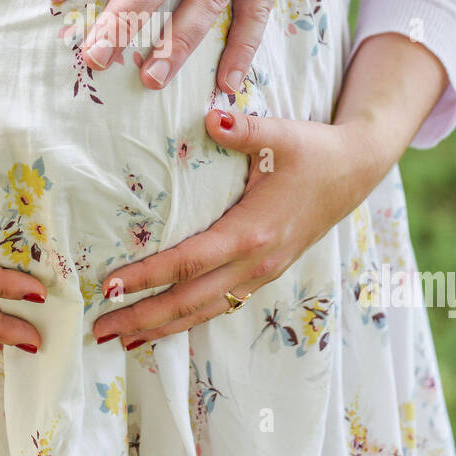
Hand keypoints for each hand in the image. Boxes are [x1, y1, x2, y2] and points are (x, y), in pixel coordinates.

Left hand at [90, 109, 389, 347]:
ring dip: (163, 327)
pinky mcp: (266, 272)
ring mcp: (262, 272)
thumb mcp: (281, 134)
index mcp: (251, 232)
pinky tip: (167, 325)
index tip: (110, 285)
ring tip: (123, 339)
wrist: (356, 169)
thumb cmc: (314, 151)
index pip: (187, 262)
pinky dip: (190, 320)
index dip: (147, 277)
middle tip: (100, 330)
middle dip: (143, 317)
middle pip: (190, 300)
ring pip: (206, 311)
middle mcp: (255, 262)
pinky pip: (222, 305)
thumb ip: (244, 129)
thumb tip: (212, 117)